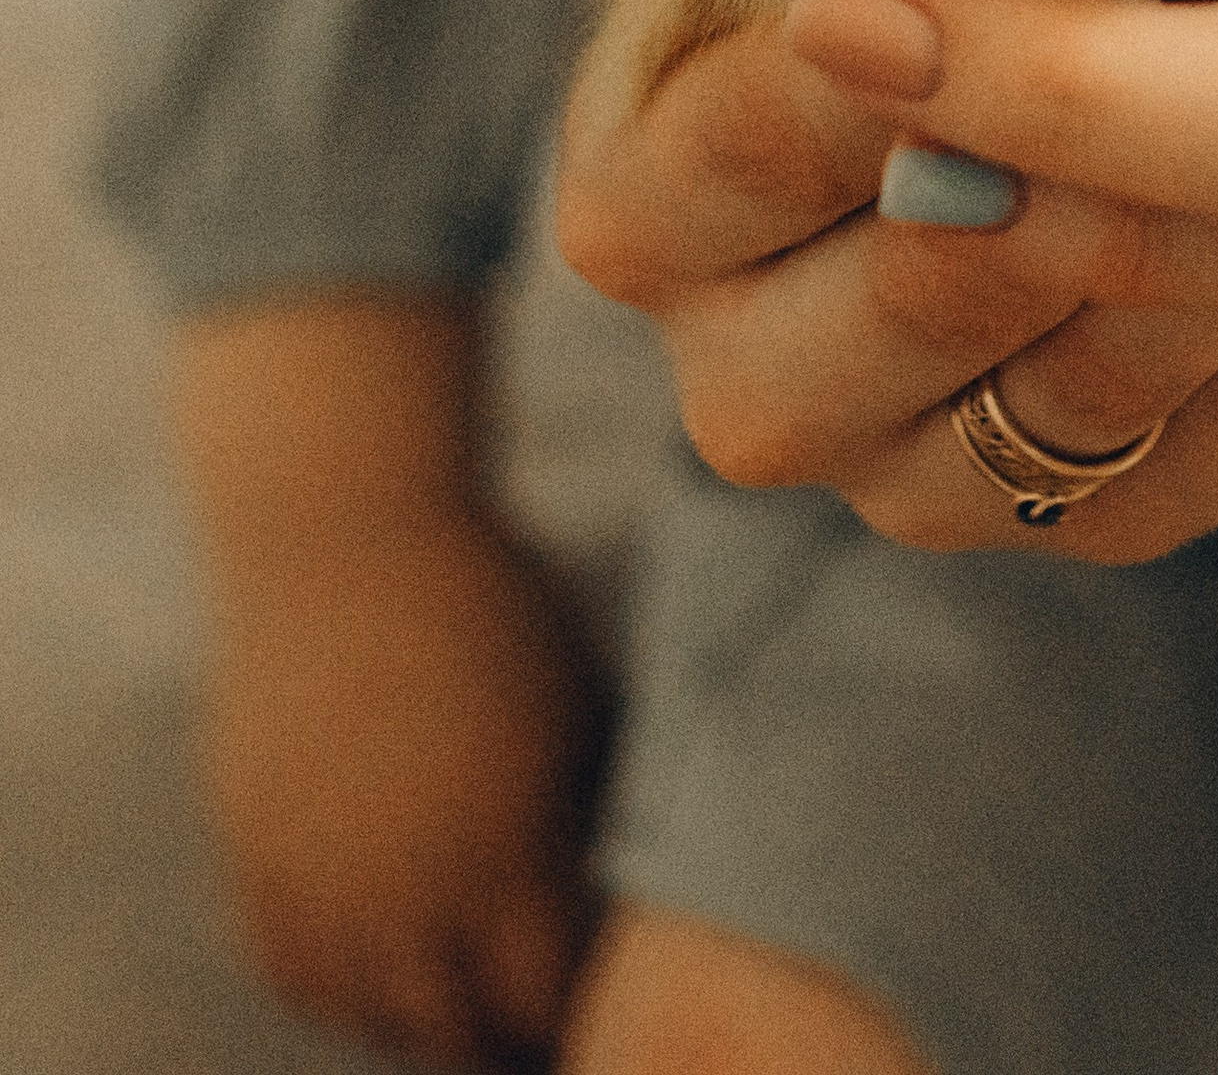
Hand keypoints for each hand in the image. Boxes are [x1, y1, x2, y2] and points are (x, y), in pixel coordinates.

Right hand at [202, 506, 608, 1066]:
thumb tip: (623, 889)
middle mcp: (406, 889)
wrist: (345, 532)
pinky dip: (335, 987)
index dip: (574, 1005)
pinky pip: (291, 973)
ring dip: (416, 1017)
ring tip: (457, 989)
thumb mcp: (576, 696)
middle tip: (526, 1007)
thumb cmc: (489, 599)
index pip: (545, 1000)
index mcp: (505, 851)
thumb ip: (592, 808)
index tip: (594, 993)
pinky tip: (375, 963)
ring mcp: (319, 880)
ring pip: (369, 1017)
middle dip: (500, 1031)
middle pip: (455, 1033)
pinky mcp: (254, 856)